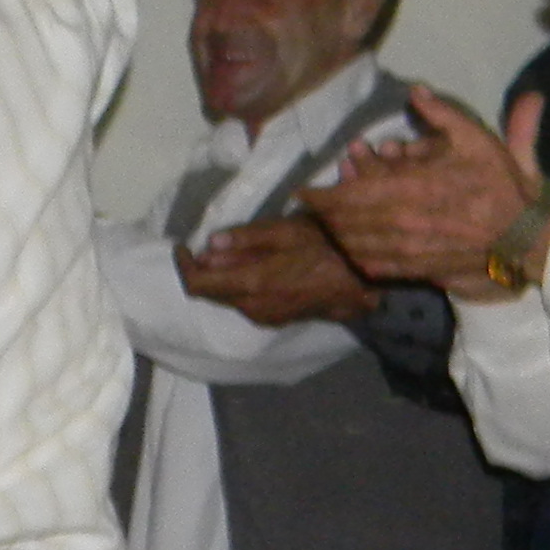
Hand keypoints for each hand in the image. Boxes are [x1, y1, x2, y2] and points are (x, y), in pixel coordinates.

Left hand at [180, 215, 378, 328]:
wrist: (366, 279)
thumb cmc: (328, 247)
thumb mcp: (286, 231)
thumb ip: (246, 238)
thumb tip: (210, 245)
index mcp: (250, 285)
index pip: (197, 284)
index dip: (183, 266)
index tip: (183, 246)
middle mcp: (252, 308)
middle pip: (212, 293)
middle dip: (204, 269)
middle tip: (209, 244)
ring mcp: (266, 317)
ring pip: (230, 298)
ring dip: (224, 277)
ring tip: (234, 251)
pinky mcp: (279, 318)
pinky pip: (248, 303)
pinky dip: (241, 285)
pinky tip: (255, 265)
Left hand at [309, 88, 548, 295]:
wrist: (522, 240)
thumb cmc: (500, 188)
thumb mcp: (477, 142)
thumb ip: (442, 115)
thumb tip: (415, 91)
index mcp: (411, 188)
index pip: (348, 194)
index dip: (320, 195)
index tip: (303, 191)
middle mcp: (400, 221)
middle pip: (343, 220)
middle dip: (322, 212)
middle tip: (309, 205)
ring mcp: (404, 250)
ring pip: (352, 243)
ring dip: (333, 232)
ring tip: (323, 222)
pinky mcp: (412, 270)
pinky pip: (370, 264)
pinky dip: (353, 254)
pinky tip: (348, 246)